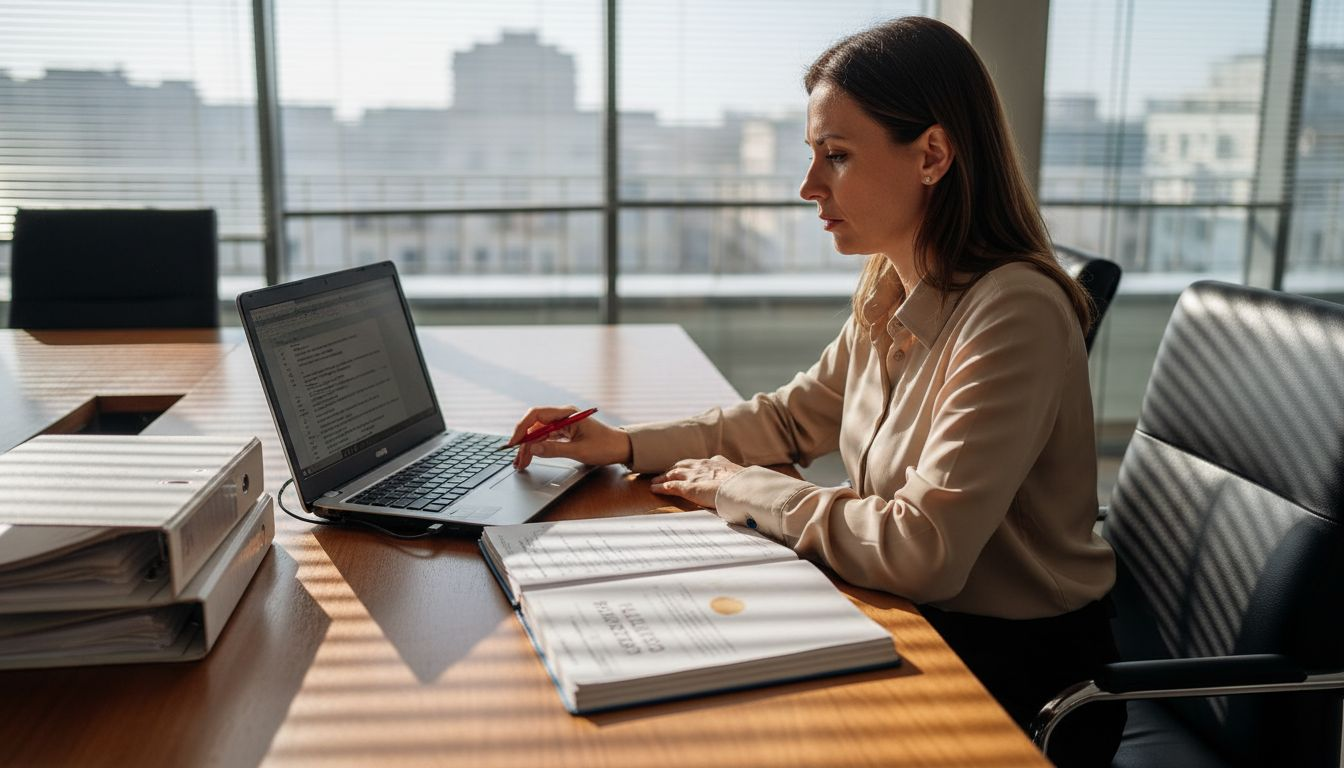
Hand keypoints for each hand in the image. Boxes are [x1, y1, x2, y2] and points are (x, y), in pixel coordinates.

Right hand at [510, 405, 631, 469]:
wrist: (622, 448)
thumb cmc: (605, 446)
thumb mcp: (579, 451)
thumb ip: (554, 449)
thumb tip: (533, 449)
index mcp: (567, 413)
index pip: (536, 415)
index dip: (522, 428)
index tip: (514, 442)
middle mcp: (563, 416)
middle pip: (535, 425)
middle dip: (524, 442)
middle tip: (517, 460)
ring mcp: (563, 423)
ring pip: (539, 433)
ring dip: (529, 447)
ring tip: (521, 463)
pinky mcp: (565, 432)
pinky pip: (546, 438)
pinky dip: (538, 448)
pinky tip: (531, 458)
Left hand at [650, 456, 745, 508]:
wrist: (741, 487)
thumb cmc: (745, 486)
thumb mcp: (742, 479)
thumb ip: (737, 481)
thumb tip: (748, 486)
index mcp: (717, 463)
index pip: (700, 462)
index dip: (691, 465)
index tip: (688, 467)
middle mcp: (703, 466)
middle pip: (683, 465)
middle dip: (674, 468)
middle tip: (667, 472)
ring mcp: (694, 476)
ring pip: (673, 474)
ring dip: (663, 477)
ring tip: (655, 480)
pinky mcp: (687, 487)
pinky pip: (670, 486)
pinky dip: (660, 487)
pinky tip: (653, 489)